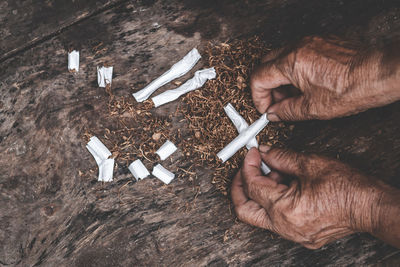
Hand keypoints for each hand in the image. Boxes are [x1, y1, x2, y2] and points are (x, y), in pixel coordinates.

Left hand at [231, 147, 399, 248]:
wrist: (370, 207)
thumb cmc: (347, 188)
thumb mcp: (310, 164)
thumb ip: (280, 157)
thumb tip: (264, 152)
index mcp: (283, 210)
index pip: (252, 186)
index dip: (248, 166)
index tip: (252, 154)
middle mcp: (284, 227)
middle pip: (245, 210)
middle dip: (239, 187)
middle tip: (245, 169)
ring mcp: (292, 234)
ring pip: (260, 215)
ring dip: (259, 192)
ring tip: (272, 172)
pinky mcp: (300, 234)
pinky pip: (276, 219)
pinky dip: (273, 200)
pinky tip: (283, 184)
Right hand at [250, 36, 399, 120]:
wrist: (377, 74)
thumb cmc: (351, 89)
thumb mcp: (312, 108)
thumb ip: (286, 111)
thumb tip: (274, 114)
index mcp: (290, 63)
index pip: (259, 78)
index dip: (258, 97)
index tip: (265, 109)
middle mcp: (297, 48)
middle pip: (266, 65)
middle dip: (267, 86)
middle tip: (276, 103)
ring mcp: (309, 42)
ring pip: (281, 58)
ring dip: (280, 78)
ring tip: (293, 96)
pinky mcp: (320, 43)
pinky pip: (297, 54)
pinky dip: (294, 70)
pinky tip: (305, 85)